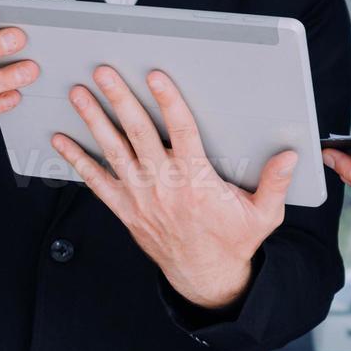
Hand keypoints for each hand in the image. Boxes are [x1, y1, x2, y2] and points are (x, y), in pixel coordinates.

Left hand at [52, 67, 294, 310]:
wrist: (206, 277)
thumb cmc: (233, 241)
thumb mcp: (263, 214)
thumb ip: (275, 182)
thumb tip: (290, 155)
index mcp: (196, 180)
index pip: (181, 132)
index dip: (168, 102)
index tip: (156, 76)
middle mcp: (164, 185)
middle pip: (139, 133)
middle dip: (120, 99)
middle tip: (104, 72)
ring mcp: (141, 197)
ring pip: (113, 151)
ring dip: (94, 120)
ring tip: (78, 94)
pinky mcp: (126, 209)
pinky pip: (96, 182)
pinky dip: (77, 160)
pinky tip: (60, 141)